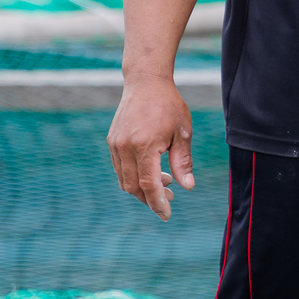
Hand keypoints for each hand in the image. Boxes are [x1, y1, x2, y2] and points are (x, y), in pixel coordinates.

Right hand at [107, 75, 195, 220]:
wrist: (146, 83)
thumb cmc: (169, 106)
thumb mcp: (182, 132)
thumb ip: (183, 161)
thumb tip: (186, 187)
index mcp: (144, 145)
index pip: (149, 184)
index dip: (158, 202)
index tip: (166, 215)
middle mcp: (125, 147)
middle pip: (133, 186)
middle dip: (150, 198)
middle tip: (170, 199)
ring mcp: (115, 145)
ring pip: (124, 180)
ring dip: (142, 189)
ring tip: (165, 184)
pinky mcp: (112, 142)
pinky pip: (121, 168)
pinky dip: (134, 177)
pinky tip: (152, 172)